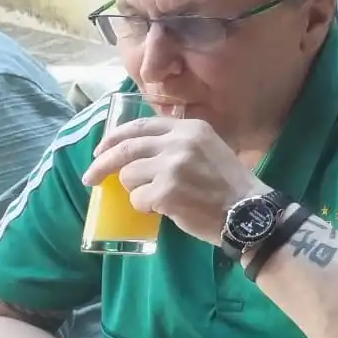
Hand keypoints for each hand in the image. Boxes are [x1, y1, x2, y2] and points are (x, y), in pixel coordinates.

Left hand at [84, 117, 266, 246]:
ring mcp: (172, 167)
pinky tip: (163, 209)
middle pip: (125, 148)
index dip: (114, 137)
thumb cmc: (227, 184)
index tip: (101, 150)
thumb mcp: (207, 149)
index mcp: (189, 128)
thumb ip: (177, 144)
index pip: (140, 126)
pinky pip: (137, 199)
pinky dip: (144, 207)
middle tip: (90, 177)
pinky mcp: (166, 192)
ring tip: (156, 198)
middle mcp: (179, 142)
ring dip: (135, 190)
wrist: (247, 212)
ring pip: (128, 176)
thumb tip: (135, 152)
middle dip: (101, 164)